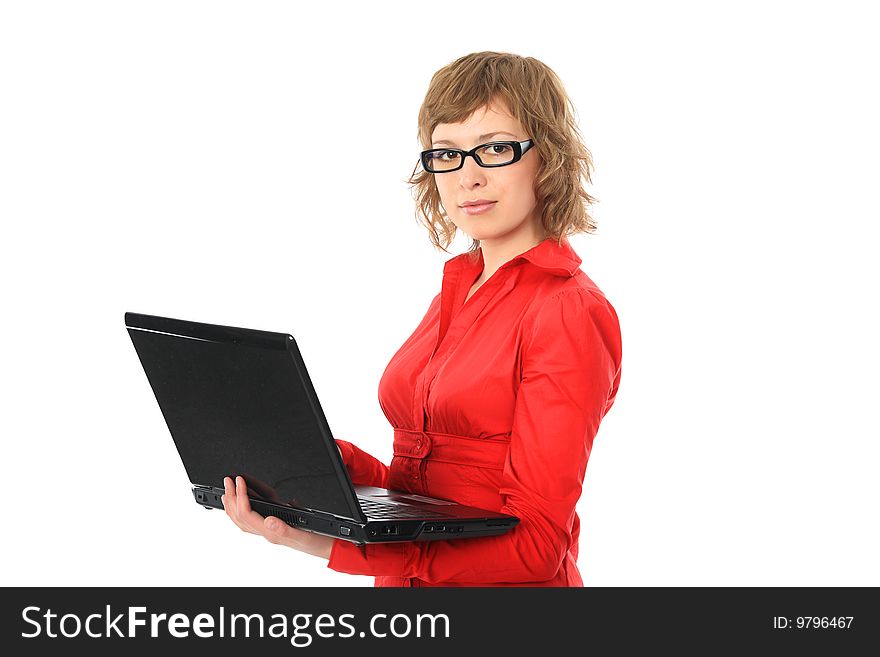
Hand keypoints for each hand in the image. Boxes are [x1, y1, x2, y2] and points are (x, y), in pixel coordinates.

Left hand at [221, 476, 335, 559]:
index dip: (241, 496)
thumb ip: (285, 528)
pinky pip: (250, 519)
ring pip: (242, 519)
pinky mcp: (272, 526)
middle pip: (240, 516)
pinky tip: (242, 502)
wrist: (323, 546)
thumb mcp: (303, 533)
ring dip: (233, 504)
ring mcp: (267, 529)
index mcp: (272, 531)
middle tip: (228, 481)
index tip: (240, 481)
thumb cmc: (314, 540)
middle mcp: (266, 531)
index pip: (247, 514)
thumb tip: (268, 521)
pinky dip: (241, 510)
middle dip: (231, 497)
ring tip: (228, 490)